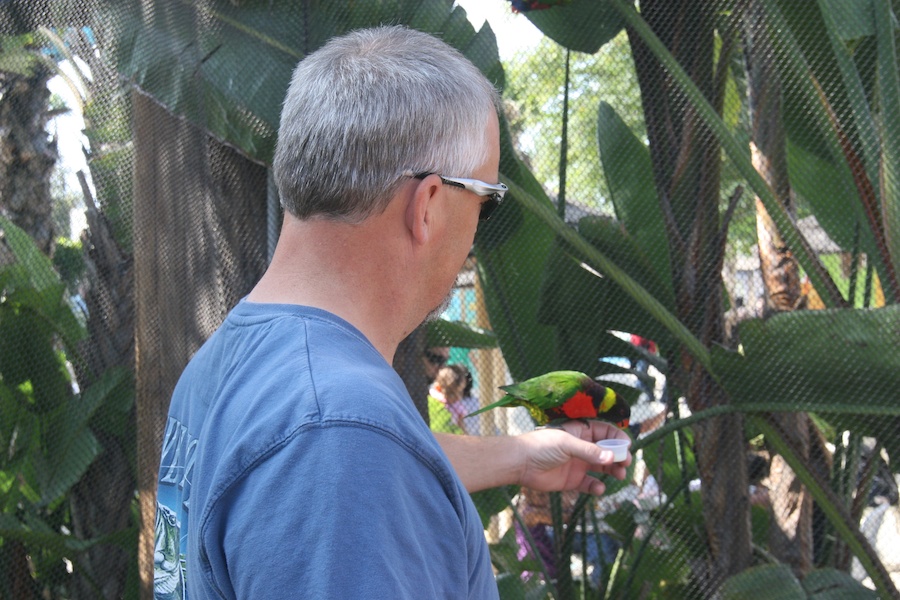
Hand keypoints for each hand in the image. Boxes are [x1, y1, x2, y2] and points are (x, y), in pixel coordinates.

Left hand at [517, 420, 631, 495]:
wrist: (520, 464)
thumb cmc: (541, 446)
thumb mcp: (567, 444)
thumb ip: (589, 451)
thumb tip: (612, 457)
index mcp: (580, 432)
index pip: (605, 432)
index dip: (617, 438)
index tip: (627, 447)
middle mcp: (581, 447)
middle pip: (607, 450)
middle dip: (619, 456)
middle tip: (625, 463)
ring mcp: (578, 464)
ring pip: (602, 467)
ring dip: (613, 470)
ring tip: (619, 475)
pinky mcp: (572, 480)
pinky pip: (590, 484)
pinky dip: (597, 487)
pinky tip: (598, 488)